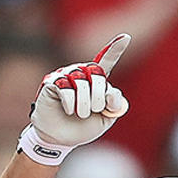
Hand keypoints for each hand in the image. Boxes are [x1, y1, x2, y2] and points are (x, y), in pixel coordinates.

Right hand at [27, 35, 130, 151]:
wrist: (61, 140)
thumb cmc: (83, 127)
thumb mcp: (106, 119)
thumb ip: (115, 105)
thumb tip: (113, 94)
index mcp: (96, 80)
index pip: (106, 61)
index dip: (115, 49)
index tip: (126, 37)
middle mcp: (81, 73)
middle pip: (97, 73)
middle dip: (100, 95)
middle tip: (96, 109)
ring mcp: (65, 75)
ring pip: (81, 80)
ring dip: (85, 102)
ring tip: (81, 114)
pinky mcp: (51, 82)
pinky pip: (65, 86)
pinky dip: (70, 102)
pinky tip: (69, 110)